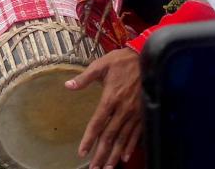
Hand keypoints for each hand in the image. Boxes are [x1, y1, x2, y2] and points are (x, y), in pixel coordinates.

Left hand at [66, 48, 142, 167]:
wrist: (146, 57)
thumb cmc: (121, 61)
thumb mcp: (101, 65)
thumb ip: (85, 78)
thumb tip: (68, 85)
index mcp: (110, 98)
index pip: (97, 123)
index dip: (89, 139)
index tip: (82, 152)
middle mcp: (123, 110)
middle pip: (110, 136)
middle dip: (101, 153)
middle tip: (95, 168)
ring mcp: (135, 114)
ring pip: (123, 138)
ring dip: (114, 154)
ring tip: (108, 167)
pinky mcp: (144, 114)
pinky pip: (137, 134)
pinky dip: (130, 147)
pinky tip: (124, 157)